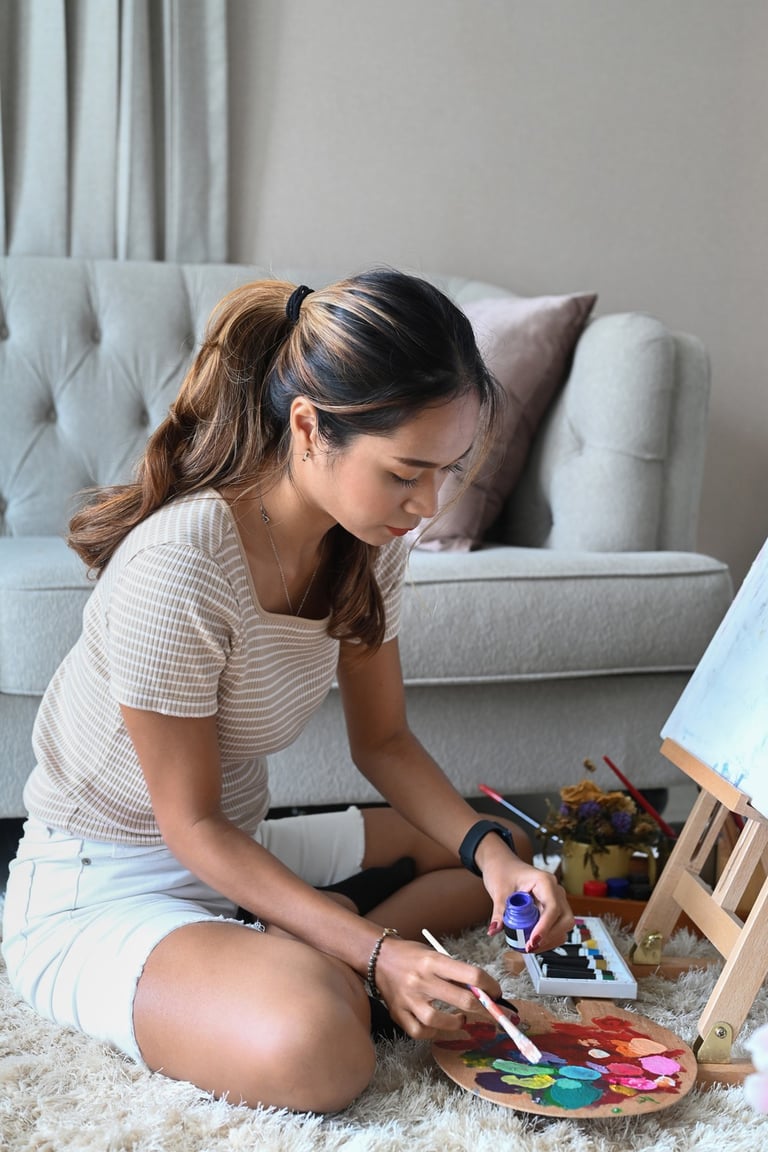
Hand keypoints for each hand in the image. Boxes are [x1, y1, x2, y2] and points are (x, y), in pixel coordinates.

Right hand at [371, 935, 501, 1040]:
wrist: (378, 956)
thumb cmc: (411, 955)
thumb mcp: (434, 955)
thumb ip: (454, 973)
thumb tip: (482, 991)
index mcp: (432, 961)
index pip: (471, 975)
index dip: (490, 986)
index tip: (496, 992)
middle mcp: (421, 980)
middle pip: (461, 1000)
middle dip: (482, 1008)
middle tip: (488, 1010)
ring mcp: (408, 999)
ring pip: (438, 1021)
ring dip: (456, 1023)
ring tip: (461, 1019)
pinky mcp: (397, 1013)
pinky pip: (419, 1032)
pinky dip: (432, 1033)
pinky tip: (438, 1026)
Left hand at [476, 836, 573, 951]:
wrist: (502, 864)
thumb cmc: (503, 871)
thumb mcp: (499, 891)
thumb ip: (499, 912)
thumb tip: (494, 929)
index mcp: (544, 881)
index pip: (553, 907)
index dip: (545, 927)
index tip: (533, 940)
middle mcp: (554, 891)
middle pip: (565, 919)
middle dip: (550, 936)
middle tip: (530, 946)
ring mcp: (555, 900)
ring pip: (563, 925)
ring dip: (549, 939)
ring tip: (528, 945)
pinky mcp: (551, 910)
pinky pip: (556, 927)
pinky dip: (547, 937)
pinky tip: (531, 941)